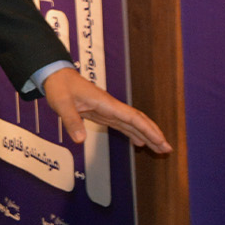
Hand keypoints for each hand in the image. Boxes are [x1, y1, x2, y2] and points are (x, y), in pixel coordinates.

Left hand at [41, 68, 172, 152]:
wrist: (56, 76)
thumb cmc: (60, 87)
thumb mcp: (62, 104)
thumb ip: (71, 121)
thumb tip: (80, 140)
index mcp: (106, 104)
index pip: (133, 118)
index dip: (148, 130)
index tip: (161, 140)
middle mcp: (111, 107)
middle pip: (138, 121)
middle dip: (154, 134)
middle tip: (167, 149)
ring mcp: (108, 110)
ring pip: (133, 124)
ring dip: (147, 135)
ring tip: (160, 149)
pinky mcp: (103, 114)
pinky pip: (123, 124)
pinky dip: (133, 133)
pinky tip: (139, 143)